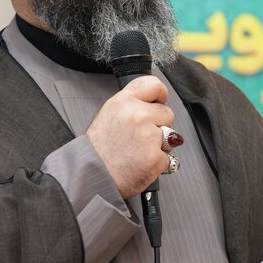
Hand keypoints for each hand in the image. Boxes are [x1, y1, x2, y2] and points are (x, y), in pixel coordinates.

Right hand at [86, 76, 173, 197]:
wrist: (92, 177)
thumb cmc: (98, 150)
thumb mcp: (108, 114)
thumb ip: (131, 105)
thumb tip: (151, 103)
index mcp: (123, 102)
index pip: (153, 85)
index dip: (160, 95)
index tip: (158, 102)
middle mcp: (137, 115)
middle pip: (167, 113)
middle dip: (159, 125)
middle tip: (140, 136)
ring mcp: (148, 137)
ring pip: (170, 136)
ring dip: (160, 145)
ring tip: (138, 151)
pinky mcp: (156, 158)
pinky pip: (168, 158)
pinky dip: (158, 163)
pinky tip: (141, 163)